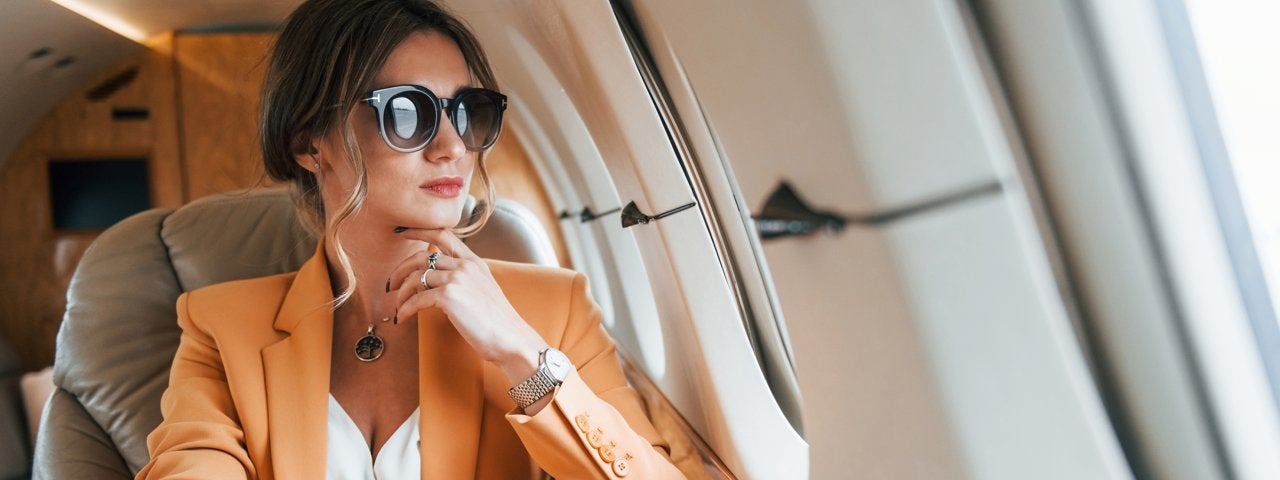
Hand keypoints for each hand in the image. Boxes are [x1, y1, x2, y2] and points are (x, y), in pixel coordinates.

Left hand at [388, 228, 547, 384]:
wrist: (511, 339)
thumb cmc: (497, 323)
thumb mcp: (483, 291)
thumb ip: (464, 280)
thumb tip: (438, 282)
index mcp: (474, 262)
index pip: (443, 235)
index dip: (419, 230)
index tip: (402, 231)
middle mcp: (465, 265)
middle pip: (422, 256)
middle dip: (401, 269)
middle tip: (392, 283)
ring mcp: (457, 279)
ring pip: (416, 277)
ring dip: (401, 293)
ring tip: (398, 306)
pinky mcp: (449, 296)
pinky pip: (417, 299)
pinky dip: (406, 309)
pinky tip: (403, 318)